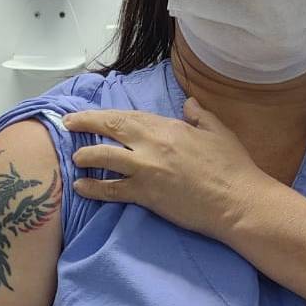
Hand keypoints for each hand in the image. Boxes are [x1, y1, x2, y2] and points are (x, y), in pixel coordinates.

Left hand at [63, 98, 278, 241]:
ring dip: (86, 156)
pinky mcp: (146, 195)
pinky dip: (93, 188)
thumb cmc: (233, 166)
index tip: (90, 114)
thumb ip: (199, 115)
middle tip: (68, 124)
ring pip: (104, 157)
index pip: (129, 116)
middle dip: (85, 124)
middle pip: (111, 128)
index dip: (105, 114)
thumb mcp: (218, 131)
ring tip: (75, 159)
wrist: (238, 201)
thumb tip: (188, 104)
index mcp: (169, 127)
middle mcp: (153, 145)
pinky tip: (80, 187)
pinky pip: (112, 190)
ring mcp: (147, 170)